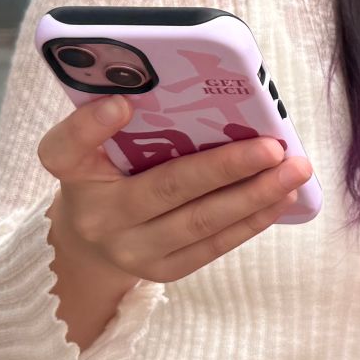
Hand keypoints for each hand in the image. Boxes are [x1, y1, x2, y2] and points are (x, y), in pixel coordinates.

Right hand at [38, 96, 314, 286]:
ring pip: (200, 222)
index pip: (65, 148)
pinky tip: (282, 198)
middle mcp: (97, 216)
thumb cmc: (105, 174)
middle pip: (166, 188)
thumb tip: (191, 89)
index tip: (121, 103)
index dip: (91, 126)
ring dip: (254, 195)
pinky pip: (213, 245)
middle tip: (274, 147)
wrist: (89, 243)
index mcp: (72, 170)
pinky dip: (251, 220)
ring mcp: (131, 250)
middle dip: (226, 167)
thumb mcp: (95, 144)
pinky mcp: (161, 270)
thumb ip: (123, 120)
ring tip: (294, 171)